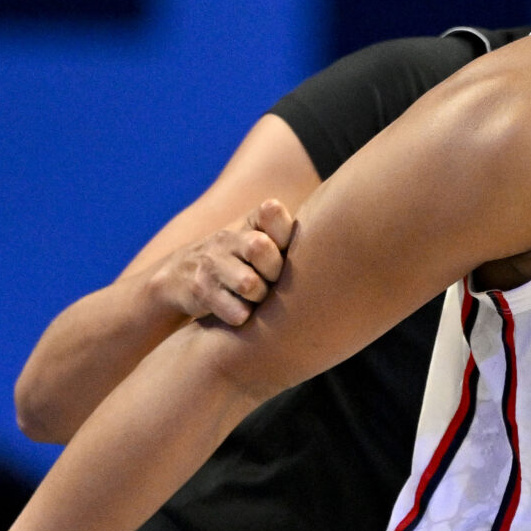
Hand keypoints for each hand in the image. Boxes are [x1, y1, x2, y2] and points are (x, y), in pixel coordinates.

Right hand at [153, 198, 293, 326]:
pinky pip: (234, 310)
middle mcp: (229, 238)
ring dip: (259, 298)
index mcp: (250, 224)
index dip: (283, 234)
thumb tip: (351, 244)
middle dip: (274, 271)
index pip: (272, 213)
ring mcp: (212, 262)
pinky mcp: (199, 289)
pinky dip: (242, 317)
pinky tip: (242, 316)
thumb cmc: (240, 264)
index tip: (287, 250)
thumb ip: (294, 238)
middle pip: (261, 248)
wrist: (178, 279)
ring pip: (249, 284)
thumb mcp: (262, 243)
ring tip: (258, 300)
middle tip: (273, 282)